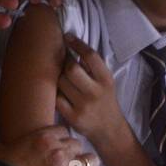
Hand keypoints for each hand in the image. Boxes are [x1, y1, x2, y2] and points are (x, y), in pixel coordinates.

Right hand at [0, 126, 97, 165]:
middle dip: (72, 154)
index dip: (59, 141)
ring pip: (90, 162)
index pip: (62, 132)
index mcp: (42, 138)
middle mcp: (59, 151)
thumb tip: (4, 148)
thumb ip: (7, 146)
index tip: (55, 149)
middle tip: (63, 165)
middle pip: (77, 145)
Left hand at [54, 35, 127, 149]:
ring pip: (61, 82)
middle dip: (65, 63)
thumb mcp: (106, 82)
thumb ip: (93, 67)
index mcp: (106, 79)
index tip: (67, 36)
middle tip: (64, 63)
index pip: (91, 56)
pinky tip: (61, 93)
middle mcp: (96, 92)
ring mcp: (84, 105)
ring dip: (59, 78)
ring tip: (64, 80)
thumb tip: (71, 44)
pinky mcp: (73, 117)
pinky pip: (56, 98)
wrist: (109, 129)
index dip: (77, 44)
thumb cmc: (104, 100)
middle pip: (72, 69)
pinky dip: (56, 94)